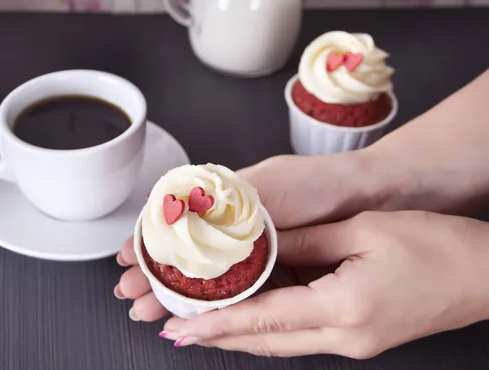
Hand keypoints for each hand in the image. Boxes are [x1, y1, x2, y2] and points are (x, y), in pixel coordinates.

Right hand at [115, 152, 379, 320]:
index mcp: (228, 202)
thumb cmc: (320, 184)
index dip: (152, 243)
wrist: (371, 196)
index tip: (128, 260)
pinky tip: (197, 315)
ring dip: (178, 294)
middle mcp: (237, 229)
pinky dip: (216, 304)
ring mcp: (255, 252)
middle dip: (157, 276)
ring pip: (209, 278)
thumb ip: (232, 208)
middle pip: (188, 256)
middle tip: (132, 297)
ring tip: (151, 311)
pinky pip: (240, 291)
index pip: (178, 224)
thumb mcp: (270, 191)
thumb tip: (189, 221)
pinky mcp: (276, 272)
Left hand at [160, 211, 488, 357]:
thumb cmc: (435, 246)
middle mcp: (345, 336)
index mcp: (343, 308)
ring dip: (240, 335)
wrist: (483, 274)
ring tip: (202, 324)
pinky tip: (252, 317)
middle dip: (218, 336)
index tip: (179, 328)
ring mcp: (353, 343)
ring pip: (280, 343)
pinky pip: (301, 336)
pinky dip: (269, 329)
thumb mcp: (362, 231)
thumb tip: (262, 245)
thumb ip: (304, 241)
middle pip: (265, 341)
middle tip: (177, 328)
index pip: (262, 319)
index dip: (215, 323)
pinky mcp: (359, 338)